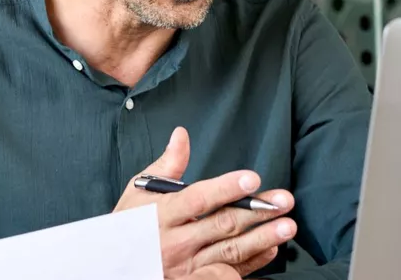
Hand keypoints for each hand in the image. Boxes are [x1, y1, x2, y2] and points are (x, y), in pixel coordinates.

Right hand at [114, 127, 295, 278]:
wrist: (113, 265)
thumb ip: (166, 165)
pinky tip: (271, 249)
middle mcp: (176, 241)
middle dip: (256, 212)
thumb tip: (181, 135)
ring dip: (262, 238)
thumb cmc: (128, 225)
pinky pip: (229, 271)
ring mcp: (187, 266)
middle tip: (284, 200)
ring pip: (230, 250)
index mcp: (162, 214)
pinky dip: (253, 261)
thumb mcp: (139, 192)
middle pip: (221, 225)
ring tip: (287, 225)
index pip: (198, 199)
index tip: (252, 179)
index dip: (226, 188)